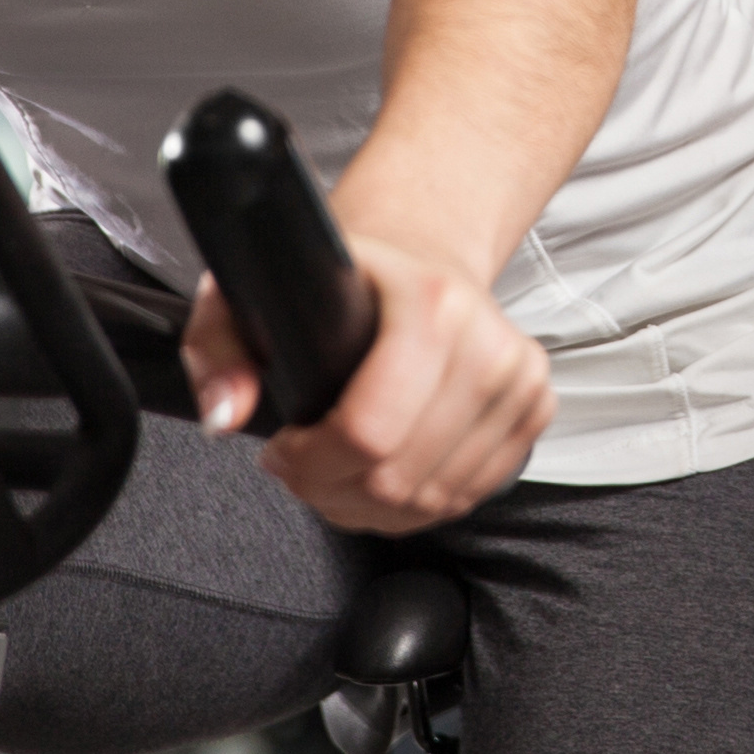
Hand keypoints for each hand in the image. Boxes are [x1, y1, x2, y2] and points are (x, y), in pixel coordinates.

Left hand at [182, 249, 552, 532]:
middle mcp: (489, 341)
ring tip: (337, 471)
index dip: (311, 462)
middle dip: (333, 489)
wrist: (423, 248)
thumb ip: (218, 349)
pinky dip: (415, 505)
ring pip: (433, 500)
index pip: (369, 432)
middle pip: (398, 478)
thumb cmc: (342, 277)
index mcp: (432, 301)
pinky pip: (467, 497)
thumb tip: (228, 415)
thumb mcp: (253, 292)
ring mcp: (521, 379)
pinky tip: (381, 474)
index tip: (283, 448)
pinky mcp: (536, 408)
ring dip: (371, 505)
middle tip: (304, 465)